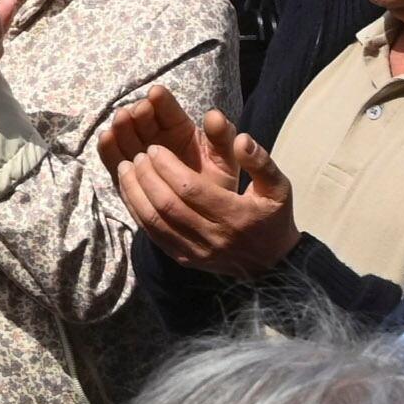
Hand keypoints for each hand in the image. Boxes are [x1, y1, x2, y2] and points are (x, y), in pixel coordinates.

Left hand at [102, 95, 296, 276]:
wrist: (271, 264)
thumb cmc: (272, 218)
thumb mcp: (278, 188)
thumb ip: (260, 162)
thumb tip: (242, 139)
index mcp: (235, 216)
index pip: (190, 189)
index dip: (168, 166)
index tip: (155, 148)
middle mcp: (212, 237)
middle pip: (168, 204)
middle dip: (148, 176)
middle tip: (139, 154)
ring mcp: (196, 251)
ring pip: (154, 221)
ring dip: (135, 192)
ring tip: (126, 167)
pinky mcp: (184, 259)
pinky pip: (153, 235)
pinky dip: (136, 211)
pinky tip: (130, 191)